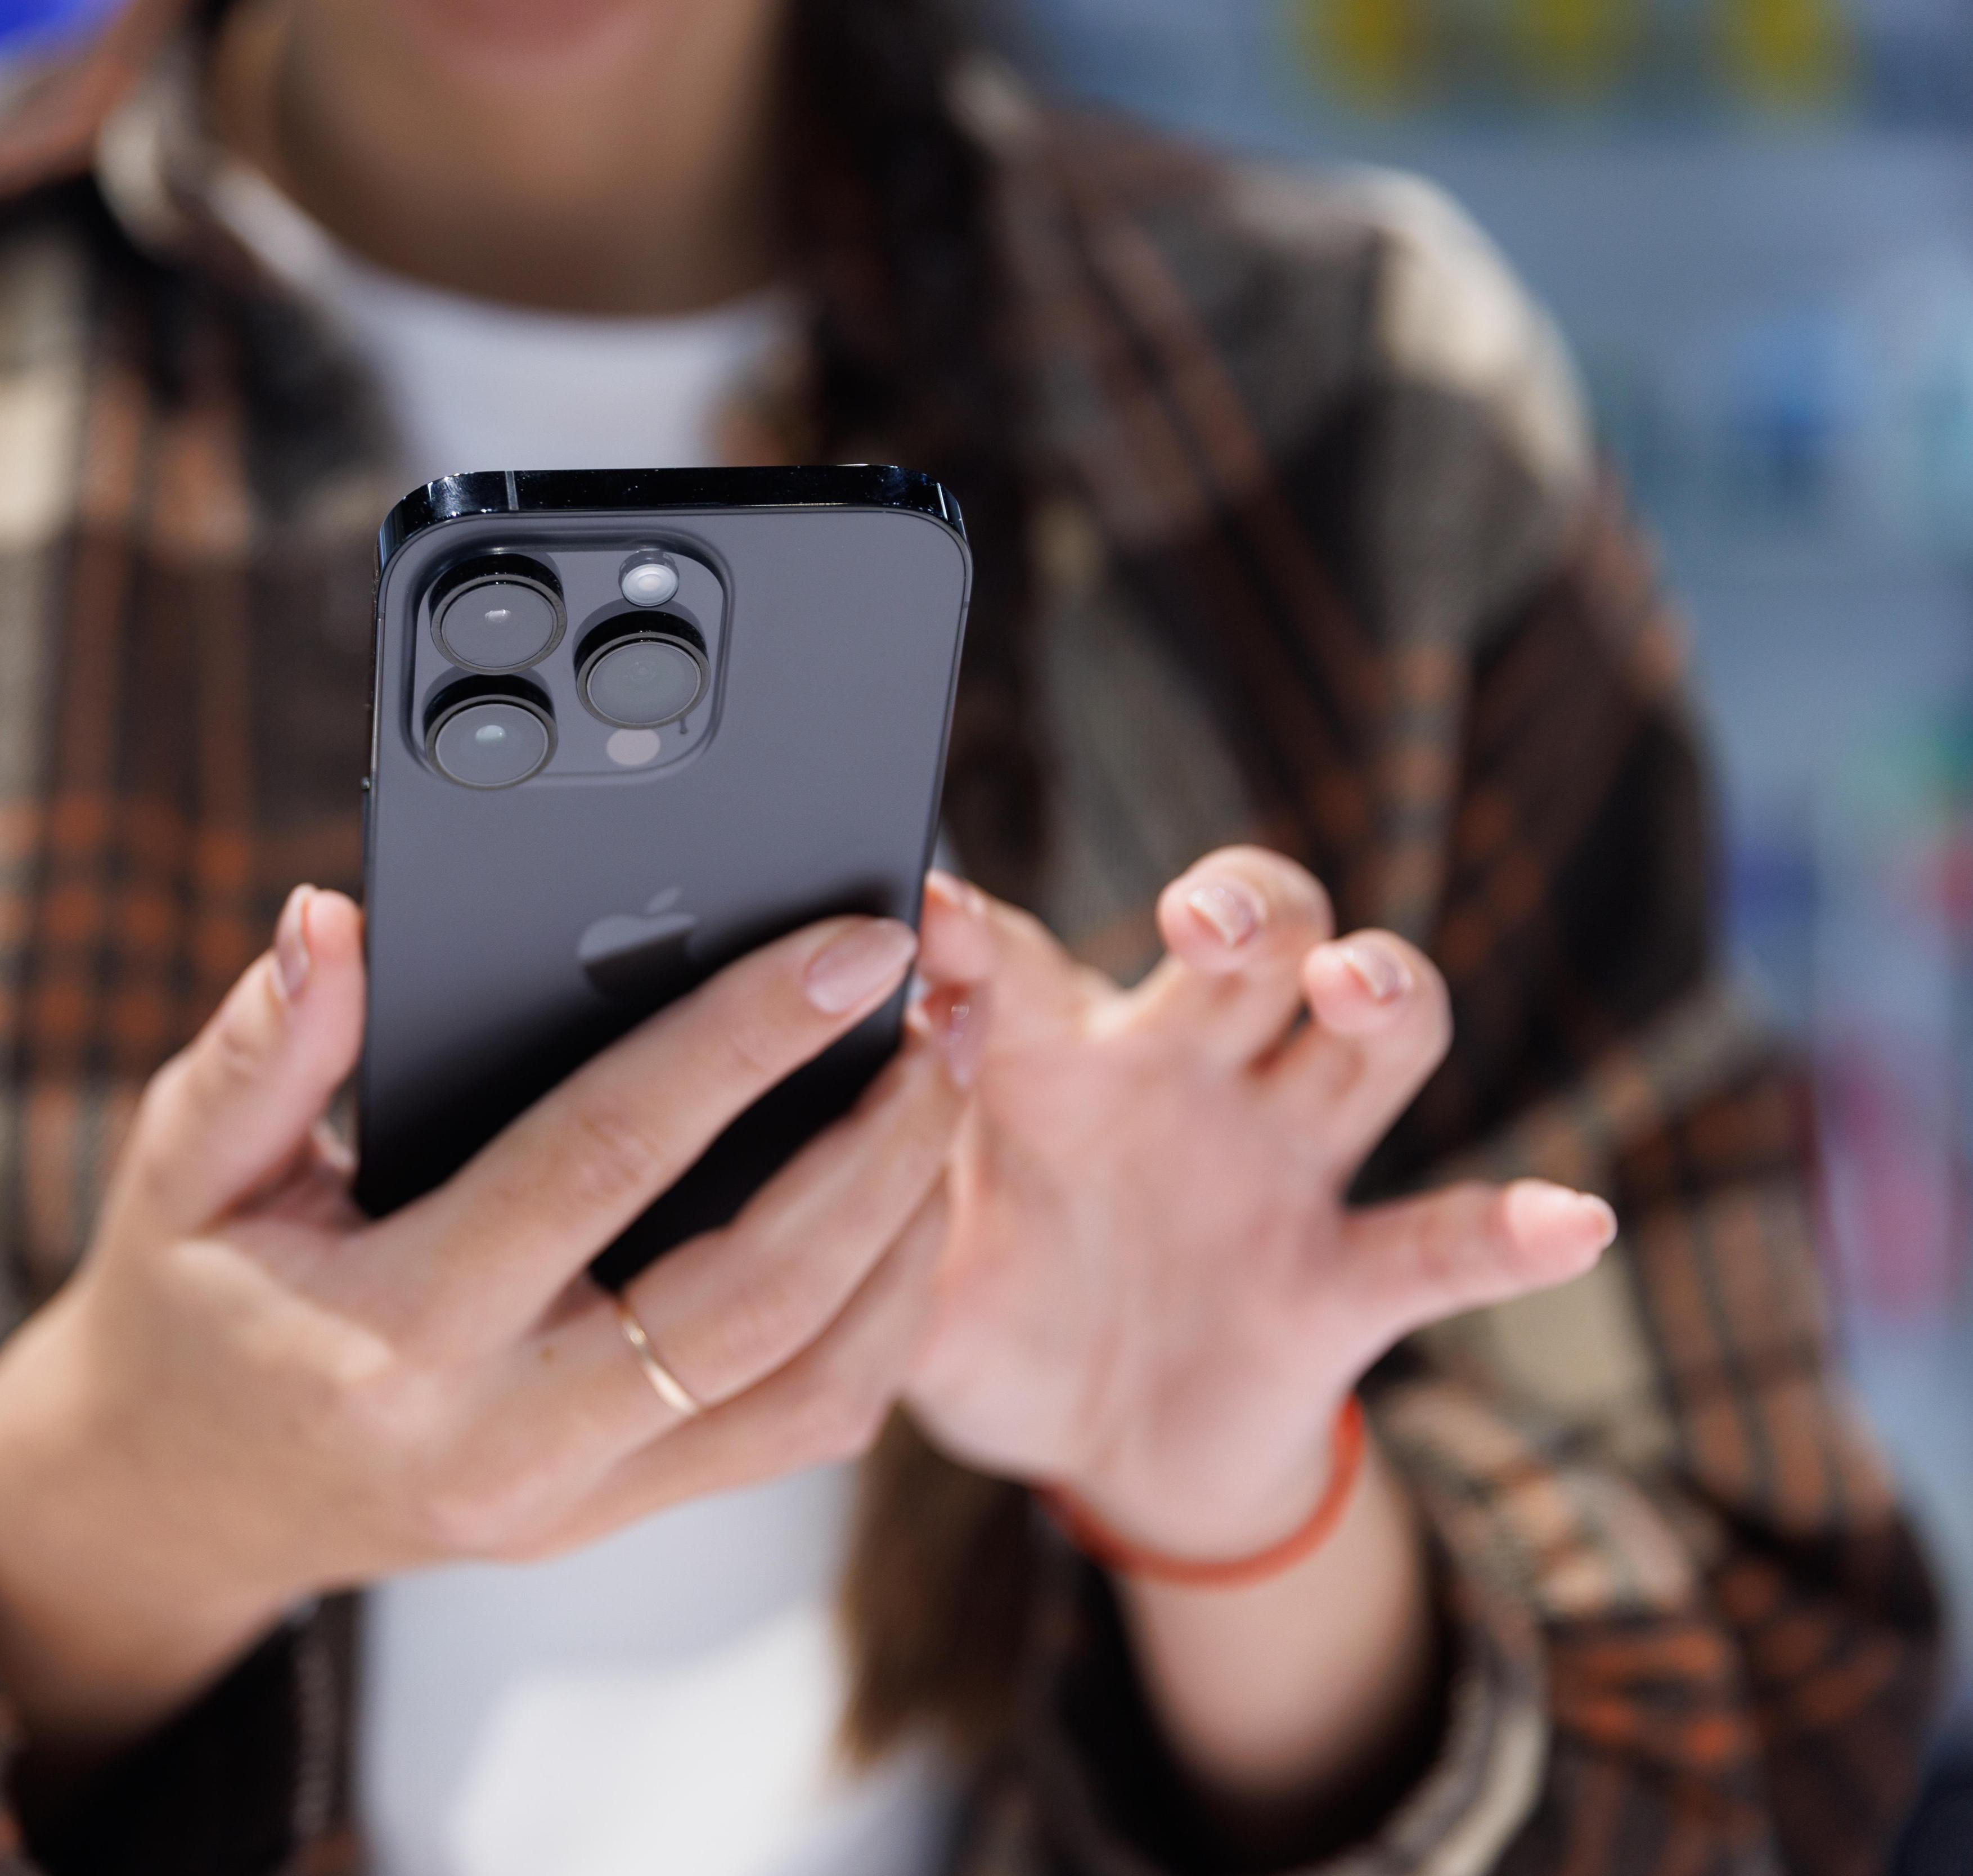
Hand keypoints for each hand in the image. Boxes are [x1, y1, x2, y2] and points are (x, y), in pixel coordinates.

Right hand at [0, 887, 975, 1754]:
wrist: (176, 1500)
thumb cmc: (190, 1302)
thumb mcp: (185, 1160)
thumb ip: (267, 1042)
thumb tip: (335, 920)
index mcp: (392, 1334)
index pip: (600, 1162)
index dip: (736, 1043)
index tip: (846, 946)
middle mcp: (501, 1440)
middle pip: (753, 1300)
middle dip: (879, 1149)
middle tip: (945, 1020)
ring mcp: (570, 1497)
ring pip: (808, 1389)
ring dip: (905, 1243)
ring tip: (945, 1103)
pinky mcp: (612, 1516)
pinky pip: (790, 1437)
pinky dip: (872, 1324)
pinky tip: (893, 1215)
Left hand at [907, 849, 1615, 1561]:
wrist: (1093, 1443)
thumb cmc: (988, 1310)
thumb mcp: (903, 1262)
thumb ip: (858, 1187)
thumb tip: (781, 1095)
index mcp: (1055, 1063)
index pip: (1026, 963)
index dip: (980, 931)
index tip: (926, 908)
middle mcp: (1185, 1080)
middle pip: (1252, 941)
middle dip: (1243, 906)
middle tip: (1195, 920)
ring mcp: (1278, 1168)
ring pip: (1365, 1041)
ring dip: (1380, 993)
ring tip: (1356, 991)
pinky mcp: (1343, 1278)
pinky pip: (1444, 1242)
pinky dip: (1514, 1231)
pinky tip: (1569, 1218)